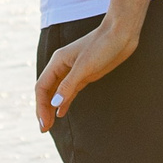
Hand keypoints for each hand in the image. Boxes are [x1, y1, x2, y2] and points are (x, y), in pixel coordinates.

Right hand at [35, 15, 138, 131]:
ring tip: (49, 124)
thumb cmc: (103, 45)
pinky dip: (64, 102)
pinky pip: (69, 91)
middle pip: (47, 91)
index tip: (44, 123)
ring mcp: (74, 71)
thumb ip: (69, 85)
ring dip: (52, 108)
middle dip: (43, 110)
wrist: (121, 33)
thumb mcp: (85, 67)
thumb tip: (55, 104)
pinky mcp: (86, 74)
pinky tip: (61, 112)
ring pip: (57, 92)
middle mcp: (63, 67)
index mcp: (58, 62)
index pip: (42, 88)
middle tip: (44, 129)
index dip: (41, 107)